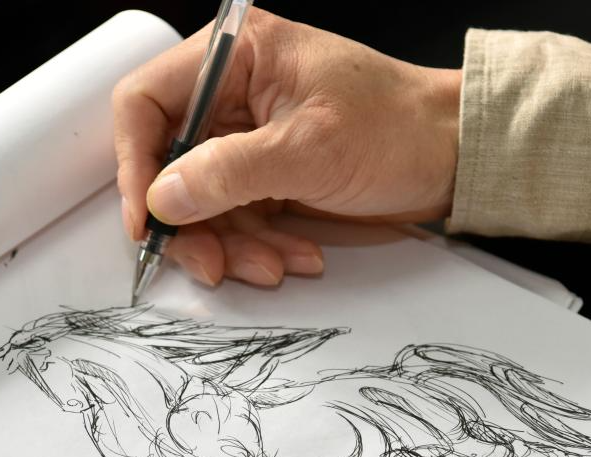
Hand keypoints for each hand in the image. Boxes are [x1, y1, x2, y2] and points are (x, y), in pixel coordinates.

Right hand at [114, 8, 460, 286]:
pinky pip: (235, 217)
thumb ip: (230, 172)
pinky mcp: (265, 174)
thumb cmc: (398, 128)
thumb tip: (163, 198)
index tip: (148, 219)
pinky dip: (257, 246)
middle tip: (212, 263)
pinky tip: (295, 255)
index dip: (136, 163)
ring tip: (275, 264)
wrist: (454, 156)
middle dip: (192, 222)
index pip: (146, 103)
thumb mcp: (311, 149)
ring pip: (202, 202)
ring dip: (231, 245)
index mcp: (235, 58)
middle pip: (170, 164)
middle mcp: (232, 95)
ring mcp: (248, 138)